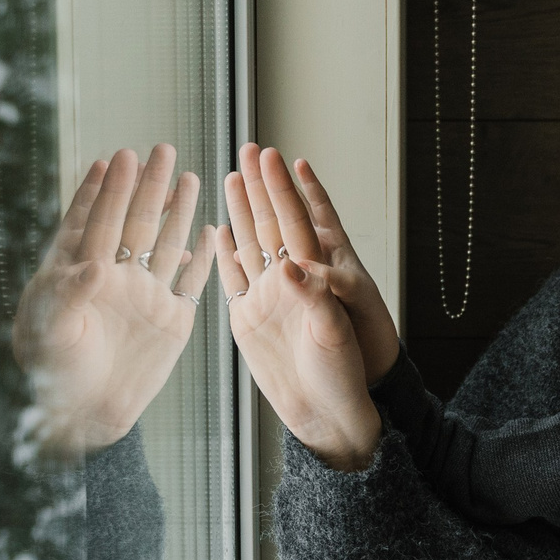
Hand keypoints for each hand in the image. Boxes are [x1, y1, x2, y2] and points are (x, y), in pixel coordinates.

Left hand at [11, 146, 217, 457]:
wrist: (82, 416)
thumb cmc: (52, 372)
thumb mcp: (48, 332)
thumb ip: (68, 294)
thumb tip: (94, 264)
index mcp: (78, 271)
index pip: (92, 221)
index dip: (102, 191)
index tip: (113, 160)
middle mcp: (114, 277)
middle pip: (134, 222)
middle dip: (146, 186)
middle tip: (160, 150)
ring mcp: (145, 297)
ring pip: (165, 244)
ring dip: (176, 211)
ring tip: (188, 177)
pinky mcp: (171, 322)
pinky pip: (190, 282)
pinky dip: (201, 258)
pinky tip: (209, 231)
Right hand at [225, 144, 401, 383]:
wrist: (326, 411)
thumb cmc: (341, 371)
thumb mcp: (335, 331)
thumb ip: (316, 298)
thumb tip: (291, 266)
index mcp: (316, 276)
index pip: (299, 221)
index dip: (289, 189)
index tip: (279, 157)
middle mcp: (290, 280)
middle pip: (273, 222)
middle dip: (262, 185)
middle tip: (250, 148)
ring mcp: (268, 297)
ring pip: (252, 243)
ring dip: (242, 210)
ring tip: (231, 177)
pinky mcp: (249, 318)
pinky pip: (235, 278)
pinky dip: (225, 253)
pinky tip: (218, 231)